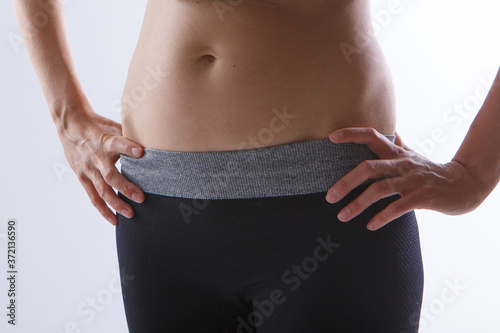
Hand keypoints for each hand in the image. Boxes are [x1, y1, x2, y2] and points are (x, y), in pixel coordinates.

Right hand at [56, 108, 144, 225]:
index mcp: (105, 141)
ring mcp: (88, 169)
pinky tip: (114, 219)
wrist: (70, 125)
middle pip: (110, 176)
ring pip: (102, 190)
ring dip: (116, 204)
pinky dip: (103, 209)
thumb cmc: (99, 126)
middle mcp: (96, 157)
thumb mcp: (114, 125)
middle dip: (126, 188)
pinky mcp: (82, 177)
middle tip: (141, 198)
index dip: (128, 147)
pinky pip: (93, 196)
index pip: (117, 143)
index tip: (141, 151)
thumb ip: (130, 136)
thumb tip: (152, 142)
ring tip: (130, 214)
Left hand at [325, 127, 483, 230]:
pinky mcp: (423, 197)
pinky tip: (370, 226)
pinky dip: (382, 217)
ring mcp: (413, 180)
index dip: (352, 134)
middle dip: (346, 182)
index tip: (331, 137)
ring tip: (342, 216)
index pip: (373, 136)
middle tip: (329, 197)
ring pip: (380, 189)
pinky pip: (398, 207)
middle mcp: (402, 164)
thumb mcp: (413, 155)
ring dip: (358, 204)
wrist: (465, 184)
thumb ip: (399, 144)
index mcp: (397, 153)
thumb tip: (391, 131)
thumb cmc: (431, 171)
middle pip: (368, 168)